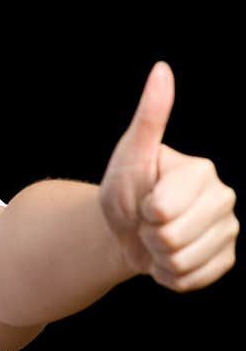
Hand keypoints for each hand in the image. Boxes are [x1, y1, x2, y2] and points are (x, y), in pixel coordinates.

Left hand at [98, 61, 237, 291]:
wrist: (123, 229)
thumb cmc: (124, 187)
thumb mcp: (130, 154)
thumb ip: (150, 116)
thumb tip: (161, 69)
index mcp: (201, 171)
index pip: (162, 209)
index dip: (141, 210)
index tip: (143, 198)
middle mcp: (223, 199)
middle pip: (171, 238)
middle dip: (147, 234)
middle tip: (146, 220)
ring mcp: (228, 232)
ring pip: (180, 262)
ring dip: (155, 255)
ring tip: (154, 237)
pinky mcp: (224, 260)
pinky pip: (190, 281)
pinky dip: (167, 275)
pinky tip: (165, 256)